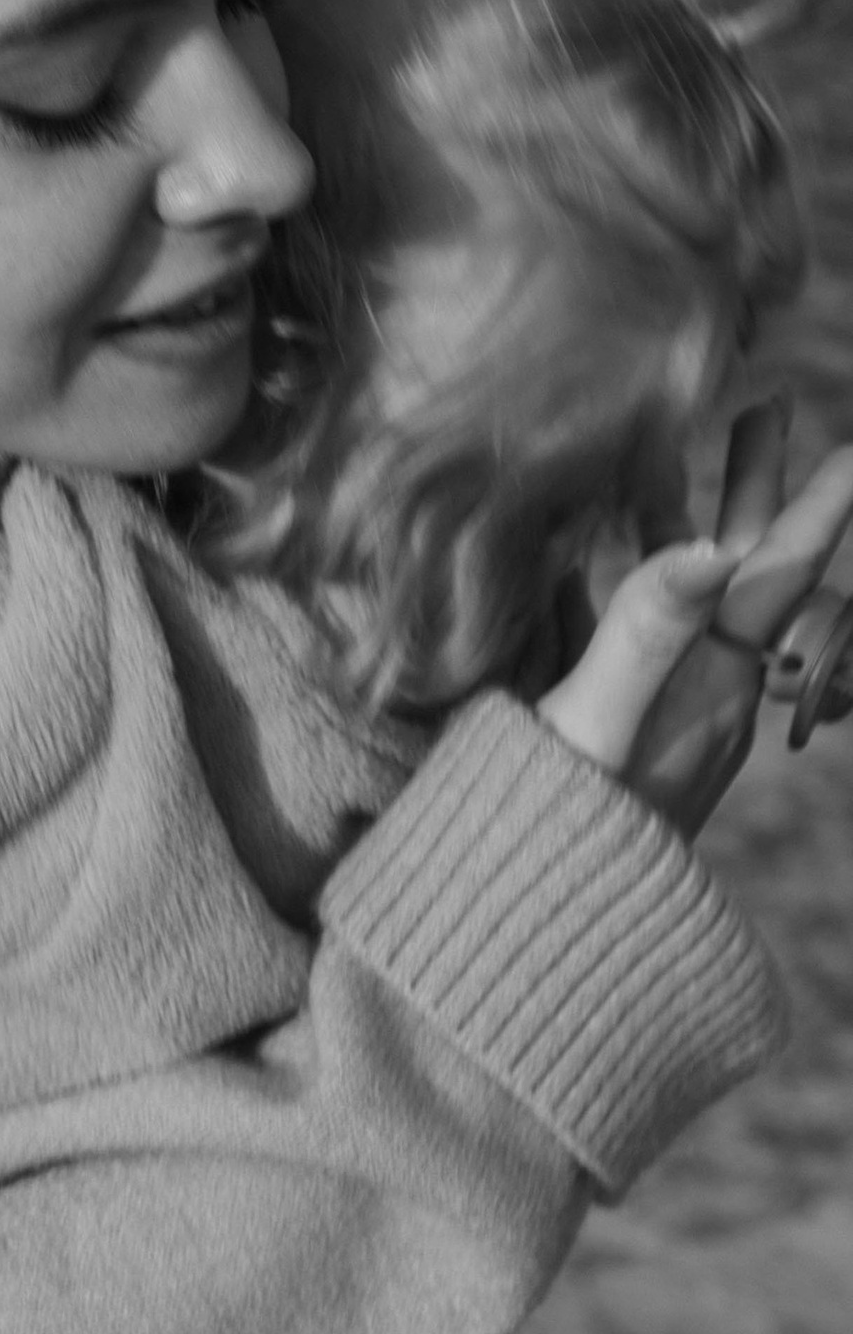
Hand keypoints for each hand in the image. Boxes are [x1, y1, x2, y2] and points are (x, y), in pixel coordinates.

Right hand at [539, 400, 852, 841]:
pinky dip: (600, 573)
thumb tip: (710, 547)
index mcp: (707, 682)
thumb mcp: (597, 726)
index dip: (815, 509)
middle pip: (735, 570)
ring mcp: (649, 707)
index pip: (774, 577)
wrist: (517, 930)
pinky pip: (607, 627)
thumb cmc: (557, 835)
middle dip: (751, 486)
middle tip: (766, 404)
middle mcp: (692, 688)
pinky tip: (572, 546)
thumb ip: (644, 633)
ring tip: (671, 453)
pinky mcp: (598, 723)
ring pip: (674, 592)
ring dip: (678, 517)